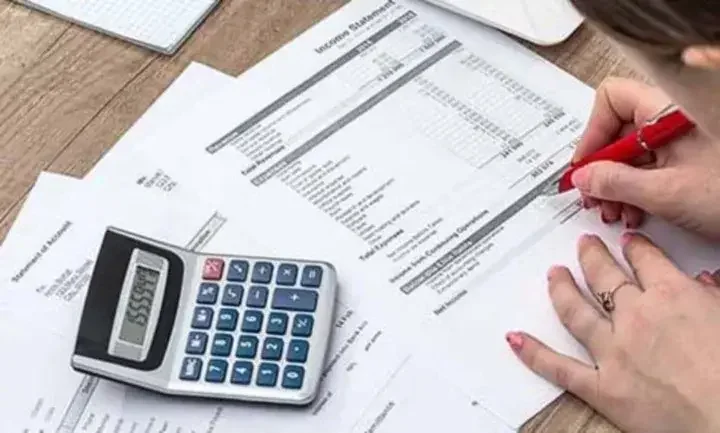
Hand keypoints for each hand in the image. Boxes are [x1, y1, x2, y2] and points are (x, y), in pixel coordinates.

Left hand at [506, 233, 719, 432]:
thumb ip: (715, 297)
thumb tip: (706, 282)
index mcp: (673, 296)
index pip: (647, 261)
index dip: (635, 248)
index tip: (627, 243)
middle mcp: (636, 317)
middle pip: (605, 278)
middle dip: (591, 257)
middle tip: (583, 245)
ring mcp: (613, 351)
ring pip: (576, 311)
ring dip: (561, 290)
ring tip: (553, 275)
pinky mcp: (600, 387)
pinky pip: (559, 368)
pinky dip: (534, 353)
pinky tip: (515, 339)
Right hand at [569, 77, 719, 239]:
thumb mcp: (668, 193)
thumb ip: (617, 183)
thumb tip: (584, 178)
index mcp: (671, 111)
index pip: (612, 99)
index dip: (593, 132)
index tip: (585, 165)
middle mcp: (675, 119)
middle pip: (619, 128)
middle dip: (602, 166)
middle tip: (594, 195)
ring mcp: (684, 140)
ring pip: (633, 152)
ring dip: (616, 183)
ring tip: (615, 210)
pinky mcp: (690, 161)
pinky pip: (651, 166)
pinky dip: (637, 189)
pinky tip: (636, 212)